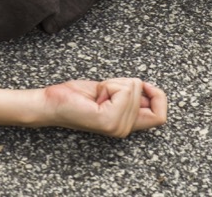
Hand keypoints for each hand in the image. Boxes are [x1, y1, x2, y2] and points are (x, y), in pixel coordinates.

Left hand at [42, 78, 166, 136]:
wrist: (51, 104)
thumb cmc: (75, 97)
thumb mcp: (109, 93)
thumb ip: (130, 96)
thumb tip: (149, 90)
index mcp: (126, 124)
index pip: (160, 117)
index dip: (158, 97)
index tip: (143, 86)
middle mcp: (124, 129)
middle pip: (144, 92)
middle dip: (123, 82)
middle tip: (103, 91)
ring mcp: (117, 127)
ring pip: (132, 88)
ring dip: (113, 83)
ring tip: (98, 94)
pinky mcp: (108, 120)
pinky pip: (122, 90)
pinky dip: (109, 85)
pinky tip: (95, 96)